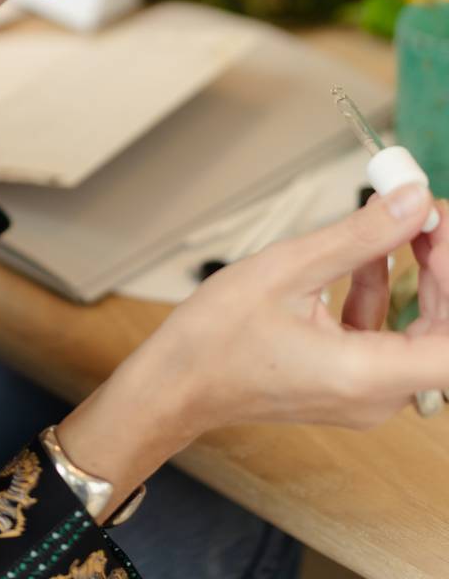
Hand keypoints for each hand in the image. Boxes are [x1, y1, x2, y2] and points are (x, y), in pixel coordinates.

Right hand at [57, 184, 448, 518]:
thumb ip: (361, 237)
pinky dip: (387, 293)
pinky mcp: (350, 382)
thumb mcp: (288, 269)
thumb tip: (412, 203)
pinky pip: (389, 336)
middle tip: (423, 212)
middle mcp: (374, 396)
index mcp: (364, 376)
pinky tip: (367, 255)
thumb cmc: (215, 339)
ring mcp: (363, 393)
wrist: (177, 382)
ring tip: (404, 223)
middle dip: (443, 268)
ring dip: (421, 277)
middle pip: (444, 333)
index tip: (437, 228)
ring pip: (422, 332)